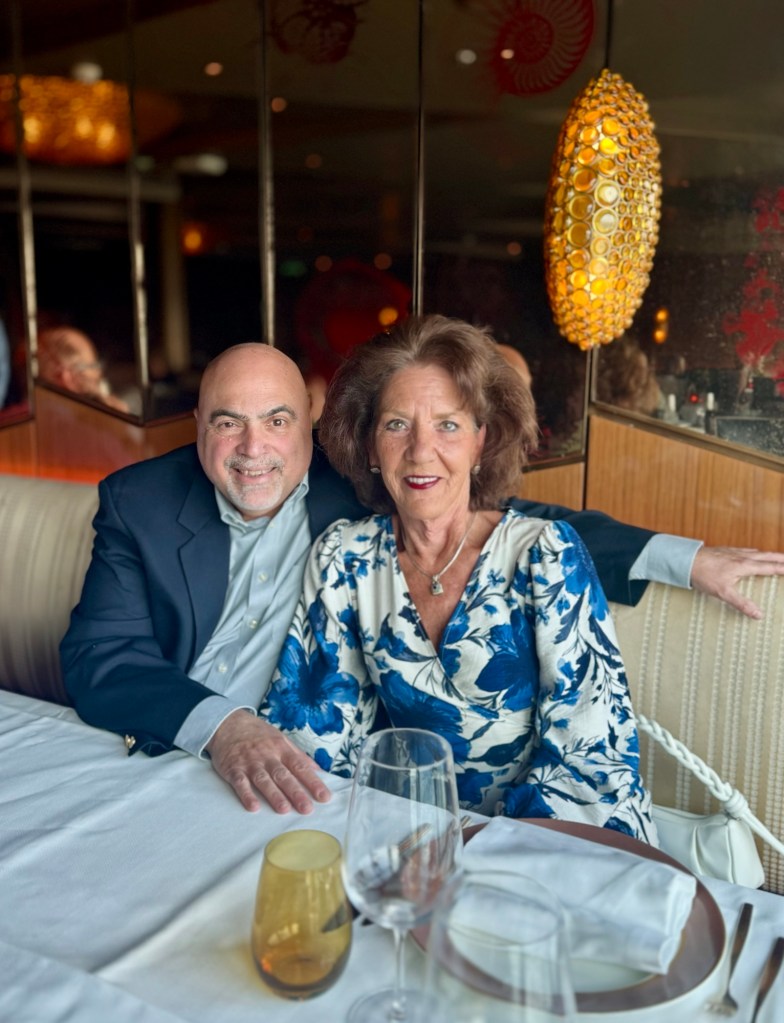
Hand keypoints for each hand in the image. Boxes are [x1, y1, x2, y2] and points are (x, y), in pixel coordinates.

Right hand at [206, 710, 331, 813]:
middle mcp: (267, 756)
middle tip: (307, 808)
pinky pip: (240, 783)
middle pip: (283, 775)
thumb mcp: (281, 739)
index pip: (300, 766)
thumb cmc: (259, 734)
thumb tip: (318, 770)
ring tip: (284, 810)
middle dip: (296, 792)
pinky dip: (246, 795)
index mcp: (281, 749)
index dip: (313, 782)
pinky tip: (254, 807)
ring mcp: (250, 763)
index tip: (324, 796)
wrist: (229, 723)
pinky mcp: (233, 769)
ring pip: (263, 780)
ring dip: (274, 795)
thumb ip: (298, 755)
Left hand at [690, 546, 783, 617]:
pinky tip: (753, 554)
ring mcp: (734, 552)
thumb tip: (758, 615)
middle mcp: (742, 556)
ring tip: (779, 557)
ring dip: (770, 555)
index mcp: (745, 565)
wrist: (686, 560)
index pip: (770, 567)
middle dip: (782, 558)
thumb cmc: (703, 575)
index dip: (783, 569)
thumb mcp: (723, 593)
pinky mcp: (726, 551)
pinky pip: (747, 550)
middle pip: (768, 556)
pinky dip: (756, 553)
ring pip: (758, 552)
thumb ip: (741, 603)